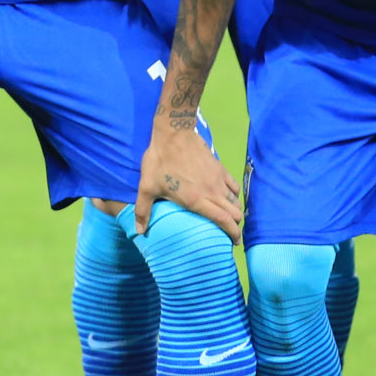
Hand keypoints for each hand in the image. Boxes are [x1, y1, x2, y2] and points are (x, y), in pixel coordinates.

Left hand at [133, 121, 243, 242]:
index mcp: (197, 200)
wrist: (174, 133)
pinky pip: (233, 186)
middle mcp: (212, 192)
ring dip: (235, 211)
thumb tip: (140, 232)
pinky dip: (234, 195)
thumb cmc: (159, 161)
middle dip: (236, 225)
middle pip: (234, 212)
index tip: (234, 242)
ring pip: (236, 200)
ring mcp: (218, 179)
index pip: (223, 220)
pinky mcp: (220, 168)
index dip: (233, 233)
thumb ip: (143, 211)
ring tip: (230, 217)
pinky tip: (228, 196)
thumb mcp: (147, 187)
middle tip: (230, 232)